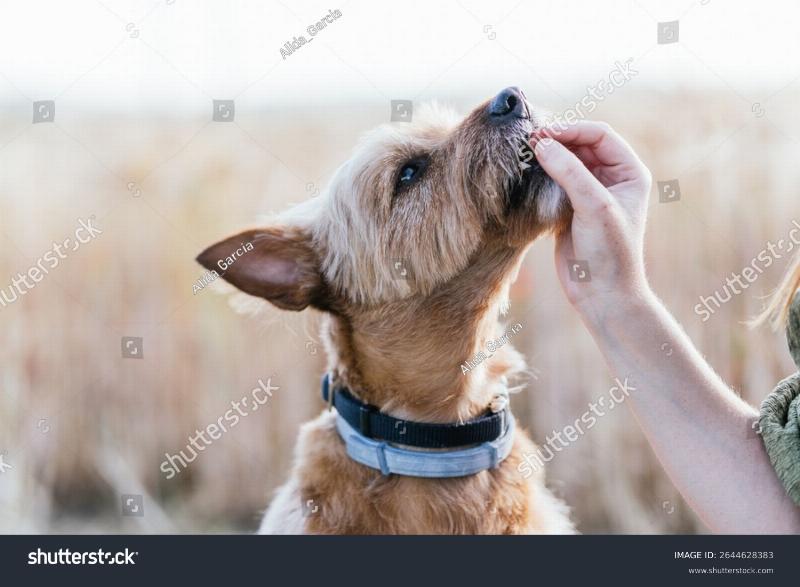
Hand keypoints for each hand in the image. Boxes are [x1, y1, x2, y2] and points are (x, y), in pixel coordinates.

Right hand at [532, 121, 652, 315]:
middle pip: (580, 145)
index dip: (572, 130)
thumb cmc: (609, 252)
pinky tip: (524, 174)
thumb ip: (569, 172)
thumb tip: (541, 144)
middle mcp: (611, 179)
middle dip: (557, 141)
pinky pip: (553, 182)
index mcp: (629, 173)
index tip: (544, 135)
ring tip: (523, 154)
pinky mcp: (569, 209)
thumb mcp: (594, 206)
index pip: (599, 136)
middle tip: (528, 141)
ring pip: (565, 163)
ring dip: (546, 157)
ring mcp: (589, 194)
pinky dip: (539, 176)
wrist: (601, 295)